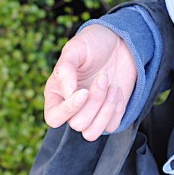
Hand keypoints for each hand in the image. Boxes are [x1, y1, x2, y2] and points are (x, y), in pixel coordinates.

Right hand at [44, 24, 136, 140]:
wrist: (120, 41)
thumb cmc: (93, 43)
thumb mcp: (76, 49)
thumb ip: (65, 70)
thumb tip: (67, 94)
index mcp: (56, 93)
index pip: (53, 118)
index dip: (68, 110)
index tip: (84, 91)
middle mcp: (71, 107)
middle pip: (77, 124)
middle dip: (94, 101)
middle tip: (103, 76)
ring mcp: (91, 113)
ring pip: (92, 133)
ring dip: (106, 110)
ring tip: (113, 87)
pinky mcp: (109, 114)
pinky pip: (111, 126)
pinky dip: (117, 109)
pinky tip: (118, 89)